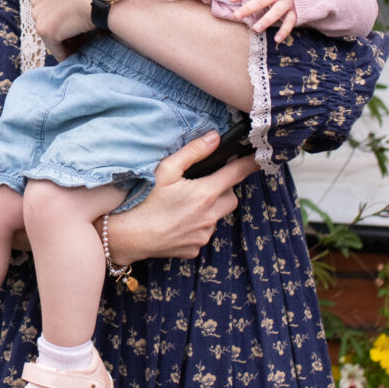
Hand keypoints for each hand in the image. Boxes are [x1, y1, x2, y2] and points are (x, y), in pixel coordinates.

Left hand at [29, 0, 96, 50]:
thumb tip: (85, 0)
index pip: (52, 7)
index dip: (66, 19)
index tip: (78, 27)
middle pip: (50, 22)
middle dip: (64, 32)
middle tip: (81, 41)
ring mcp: (39, 15)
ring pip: (53, 36)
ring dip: (66, 44)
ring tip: (82, 50)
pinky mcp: (46, 30)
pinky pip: (57, 50)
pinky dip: (67, 55)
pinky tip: (78, 59)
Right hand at [102, 129, 256, 262]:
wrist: (129, 236)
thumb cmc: (145, 200)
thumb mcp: (166, 170)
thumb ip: (193, 152)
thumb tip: (214, 138)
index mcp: (205, 194)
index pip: (236, 174)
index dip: (249, 164)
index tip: (259, 158)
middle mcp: (210, 216)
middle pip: (231, 197)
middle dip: (223, 189)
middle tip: (202, 185)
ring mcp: (203, 235)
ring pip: (218, 216)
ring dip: (210, 208)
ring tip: (185, 205)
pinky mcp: (195, 248)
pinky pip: (204, 233)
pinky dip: (198, 225)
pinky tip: (178, 221)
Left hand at [229, 0, 296, 42]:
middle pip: (262, 0)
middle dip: (248, 8)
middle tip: (237, 16)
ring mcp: (287, 1)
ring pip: (276, 12)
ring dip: (265, 21)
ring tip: (255, 28)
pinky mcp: (293, 10)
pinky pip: (290, 22)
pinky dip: (284, 31)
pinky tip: (277, 39)